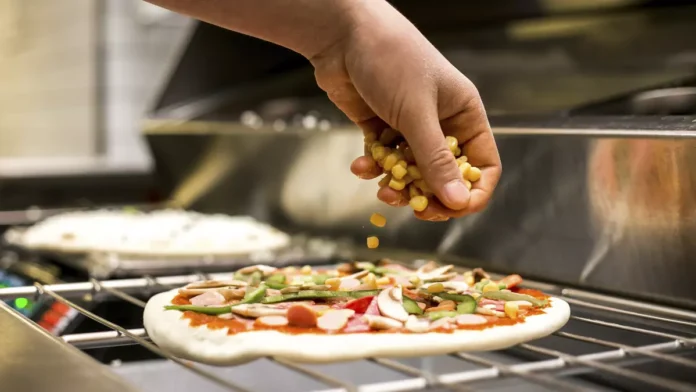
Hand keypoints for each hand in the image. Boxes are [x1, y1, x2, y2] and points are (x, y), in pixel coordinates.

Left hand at [309, 1, 501, 220]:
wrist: (343, 35)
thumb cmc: (391, 60)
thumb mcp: (417, 113)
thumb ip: (435, 159)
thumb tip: (458, 201)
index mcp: (464, 114)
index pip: (483, 164)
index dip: (473, 192)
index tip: (454, 210)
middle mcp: (441, 122)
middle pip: (445, 174)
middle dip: (429, 193)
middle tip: (414, 208)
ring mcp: (410, 125)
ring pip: (412, 171)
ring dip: (398, 184)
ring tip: (382, 189)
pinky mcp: (382, 126)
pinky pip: (384, 158)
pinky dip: (374, 166)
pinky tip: (360, 166)